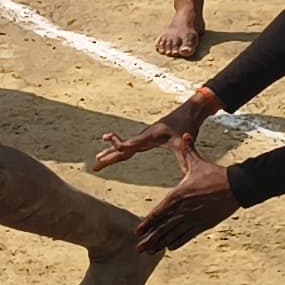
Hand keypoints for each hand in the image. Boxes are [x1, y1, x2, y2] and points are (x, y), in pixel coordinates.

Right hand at [90, 92, 214, 173]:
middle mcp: (144, 136)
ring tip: (98, 159)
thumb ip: (183, 157)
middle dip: (108, 157)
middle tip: (94, 166)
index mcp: (149, 137)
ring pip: (124, 148)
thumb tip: (187, 173)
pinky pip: (130, 147)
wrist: (190, 111)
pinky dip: (120, 151)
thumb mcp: (183, 142)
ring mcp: (145, 137)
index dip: (117, 144)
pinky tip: (117, 153)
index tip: (106, 138)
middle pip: (122, 149)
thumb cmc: (187, 125)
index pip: (128, 144)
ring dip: (111, 154)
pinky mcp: (148, 138)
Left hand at [130, 147, 239, 254]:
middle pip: (163, 227)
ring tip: (149, 251)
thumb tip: (185, 135)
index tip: (137, 231)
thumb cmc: (215, 174)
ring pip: (173, 235)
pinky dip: (178, 242)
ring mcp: (193, 219)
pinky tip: (170, 248)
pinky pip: (187, 236)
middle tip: (138, 248)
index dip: (147, 223)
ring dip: (160, 244)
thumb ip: (188, 150)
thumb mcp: (198, 162)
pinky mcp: (203, 224)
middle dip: (149, 239)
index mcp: (178, 195)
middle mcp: (183, 210)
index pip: (158, 212)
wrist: (236, 186)